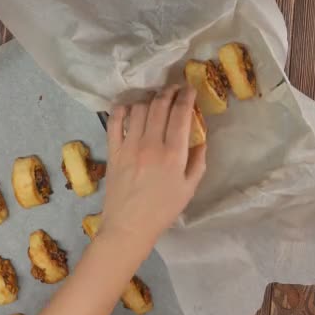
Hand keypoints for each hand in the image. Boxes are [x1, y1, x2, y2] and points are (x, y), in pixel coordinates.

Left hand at [99, 85, 206, 242]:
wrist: (129, 226)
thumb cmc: (162, 210)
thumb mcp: (189, 188)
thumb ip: (198, 161)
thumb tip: (201, 138)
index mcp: (173, 155)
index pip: (181, 115)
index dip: (187, 97)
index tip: (190, 89)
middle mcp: (151, 145)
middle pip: (159, 106)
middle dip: (169, 92)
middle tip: (174, 88)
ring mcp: (129, 147)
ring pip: (138, 110)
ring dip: (148, 100)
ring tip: (154, 100)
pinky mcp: (113, 151)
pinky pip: (114, 123)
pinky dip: (121, 110)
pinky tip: (128, 107)